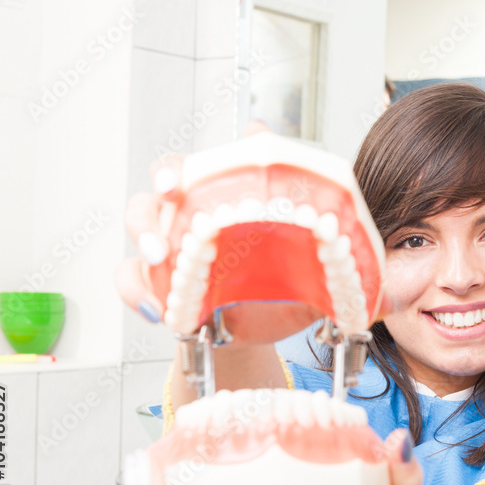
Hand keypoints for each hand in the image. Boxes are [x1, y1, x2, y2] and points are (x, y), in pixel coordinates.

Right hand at [114, 124, 324, 344]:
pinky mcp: (156, 279)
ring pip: (140, 218)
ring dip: (146, 233)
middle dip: (165, 181)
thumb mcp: (310, 265)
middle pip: (166, 178)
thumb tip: (355, 251)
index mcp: (232, 195)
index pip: (210, 162)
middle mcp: (197, 209)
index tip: (202, 164)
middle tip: (172, 195)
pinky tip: (157, 308)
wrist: (260, 329)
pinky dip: (137, 290)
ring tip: (160, 257)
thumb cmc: (283, 285)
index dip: (205, 155)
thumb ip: (325, 249)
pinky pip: (129, 277)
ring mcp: (172, 241)